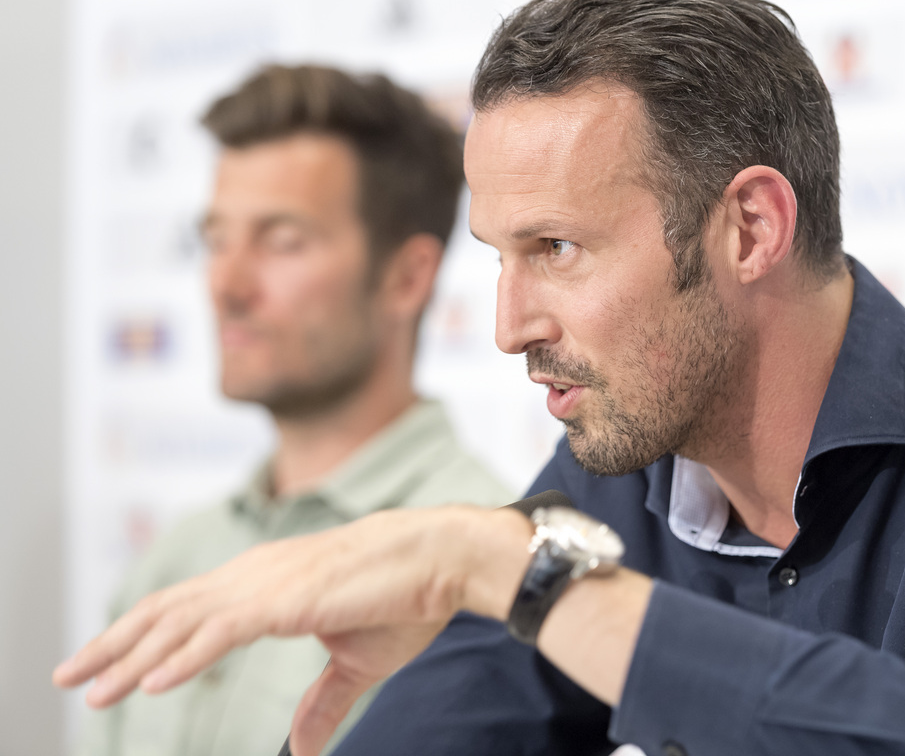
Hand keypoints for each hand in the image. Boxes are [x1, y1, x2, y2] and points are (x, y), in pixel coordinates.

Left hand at [53, 505, 533, 755]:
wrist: (443, 560)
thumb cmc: (405, 599)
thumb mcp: (355, 662)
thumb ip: (322, 701)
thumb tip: (302, 747)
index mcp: (267, 583)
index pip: (189, 609)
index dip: (143, 636)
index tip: (106, 664)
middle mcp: (257, 576)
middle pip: (169, 610)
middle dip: (115, 644)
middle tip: (69, 676)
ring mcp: (269, 584)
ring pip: (184, 621)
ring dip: (134, 656)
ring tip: (93, 689)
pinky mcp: (289, 597)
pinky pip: (222, 631)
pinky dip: (183, 656)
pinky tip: (154, 683)